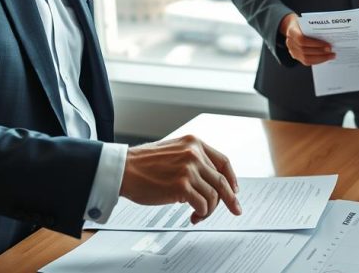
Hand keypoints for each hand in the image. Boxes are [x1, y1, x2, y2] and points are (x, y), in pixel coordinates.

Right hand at [119, 135, 241, 224]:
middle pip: (221, 180)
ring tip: (199, 215)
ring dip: (209, 210)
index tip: (234, 189)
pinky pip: (202, 204)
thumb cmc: (142, 164)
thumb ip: (191, 160)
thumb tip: (207, 180)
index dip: (231, 178)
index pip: (223, 161)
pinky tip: (194, 216)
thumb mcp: (172, 151)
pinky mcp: (182, 186)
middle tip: (235, 209)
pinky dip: (201, 213)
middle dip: (230, 199)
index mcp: (194, 143)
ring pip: (213, 195)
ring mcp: (189, 170)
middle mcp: (194, 154)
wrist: (123, 169)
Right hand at [279, 13, 334, 65]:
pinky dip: (317, 61)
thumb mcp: (307, 21)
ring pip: (305, 59)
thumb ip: (315, 27)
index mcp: (291, 31)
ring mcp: (291, 50)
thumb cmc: (302, 23)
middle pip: (304, 51)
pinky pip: (306, 62)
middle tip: (331, 50)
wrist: (293, 26)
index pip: (302, 40)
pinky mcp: (295, 56)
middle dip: (320, 52)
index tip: (328, 45)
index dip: (316, 44)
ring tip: (331, 55)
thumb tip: (330, 35)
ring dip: (320, 58)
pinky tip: (325, 58)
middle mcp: (289, 42)